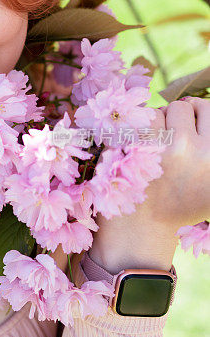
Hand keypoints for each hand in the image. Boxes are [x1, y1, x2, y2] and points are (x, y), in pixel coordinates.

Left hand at [89, 96, 209, 273]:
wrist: (143, 229)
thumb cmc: (175, 203)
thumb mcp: (207, 183)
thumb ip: (207, 149)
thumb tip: (197, 107)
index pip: (209, 110)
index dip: (195, 114)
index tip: (186, 125)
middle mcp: (201, 151)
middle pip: (186, 107)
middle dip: (175, 118)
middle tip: (166, 140)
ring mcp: (172, 147)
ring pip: (163, 110)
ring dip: (155, 122)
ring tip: (151, 147)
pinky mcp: (143, 148)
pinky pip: (142, 119)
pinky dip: (136, 127)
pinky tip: (135, 147)